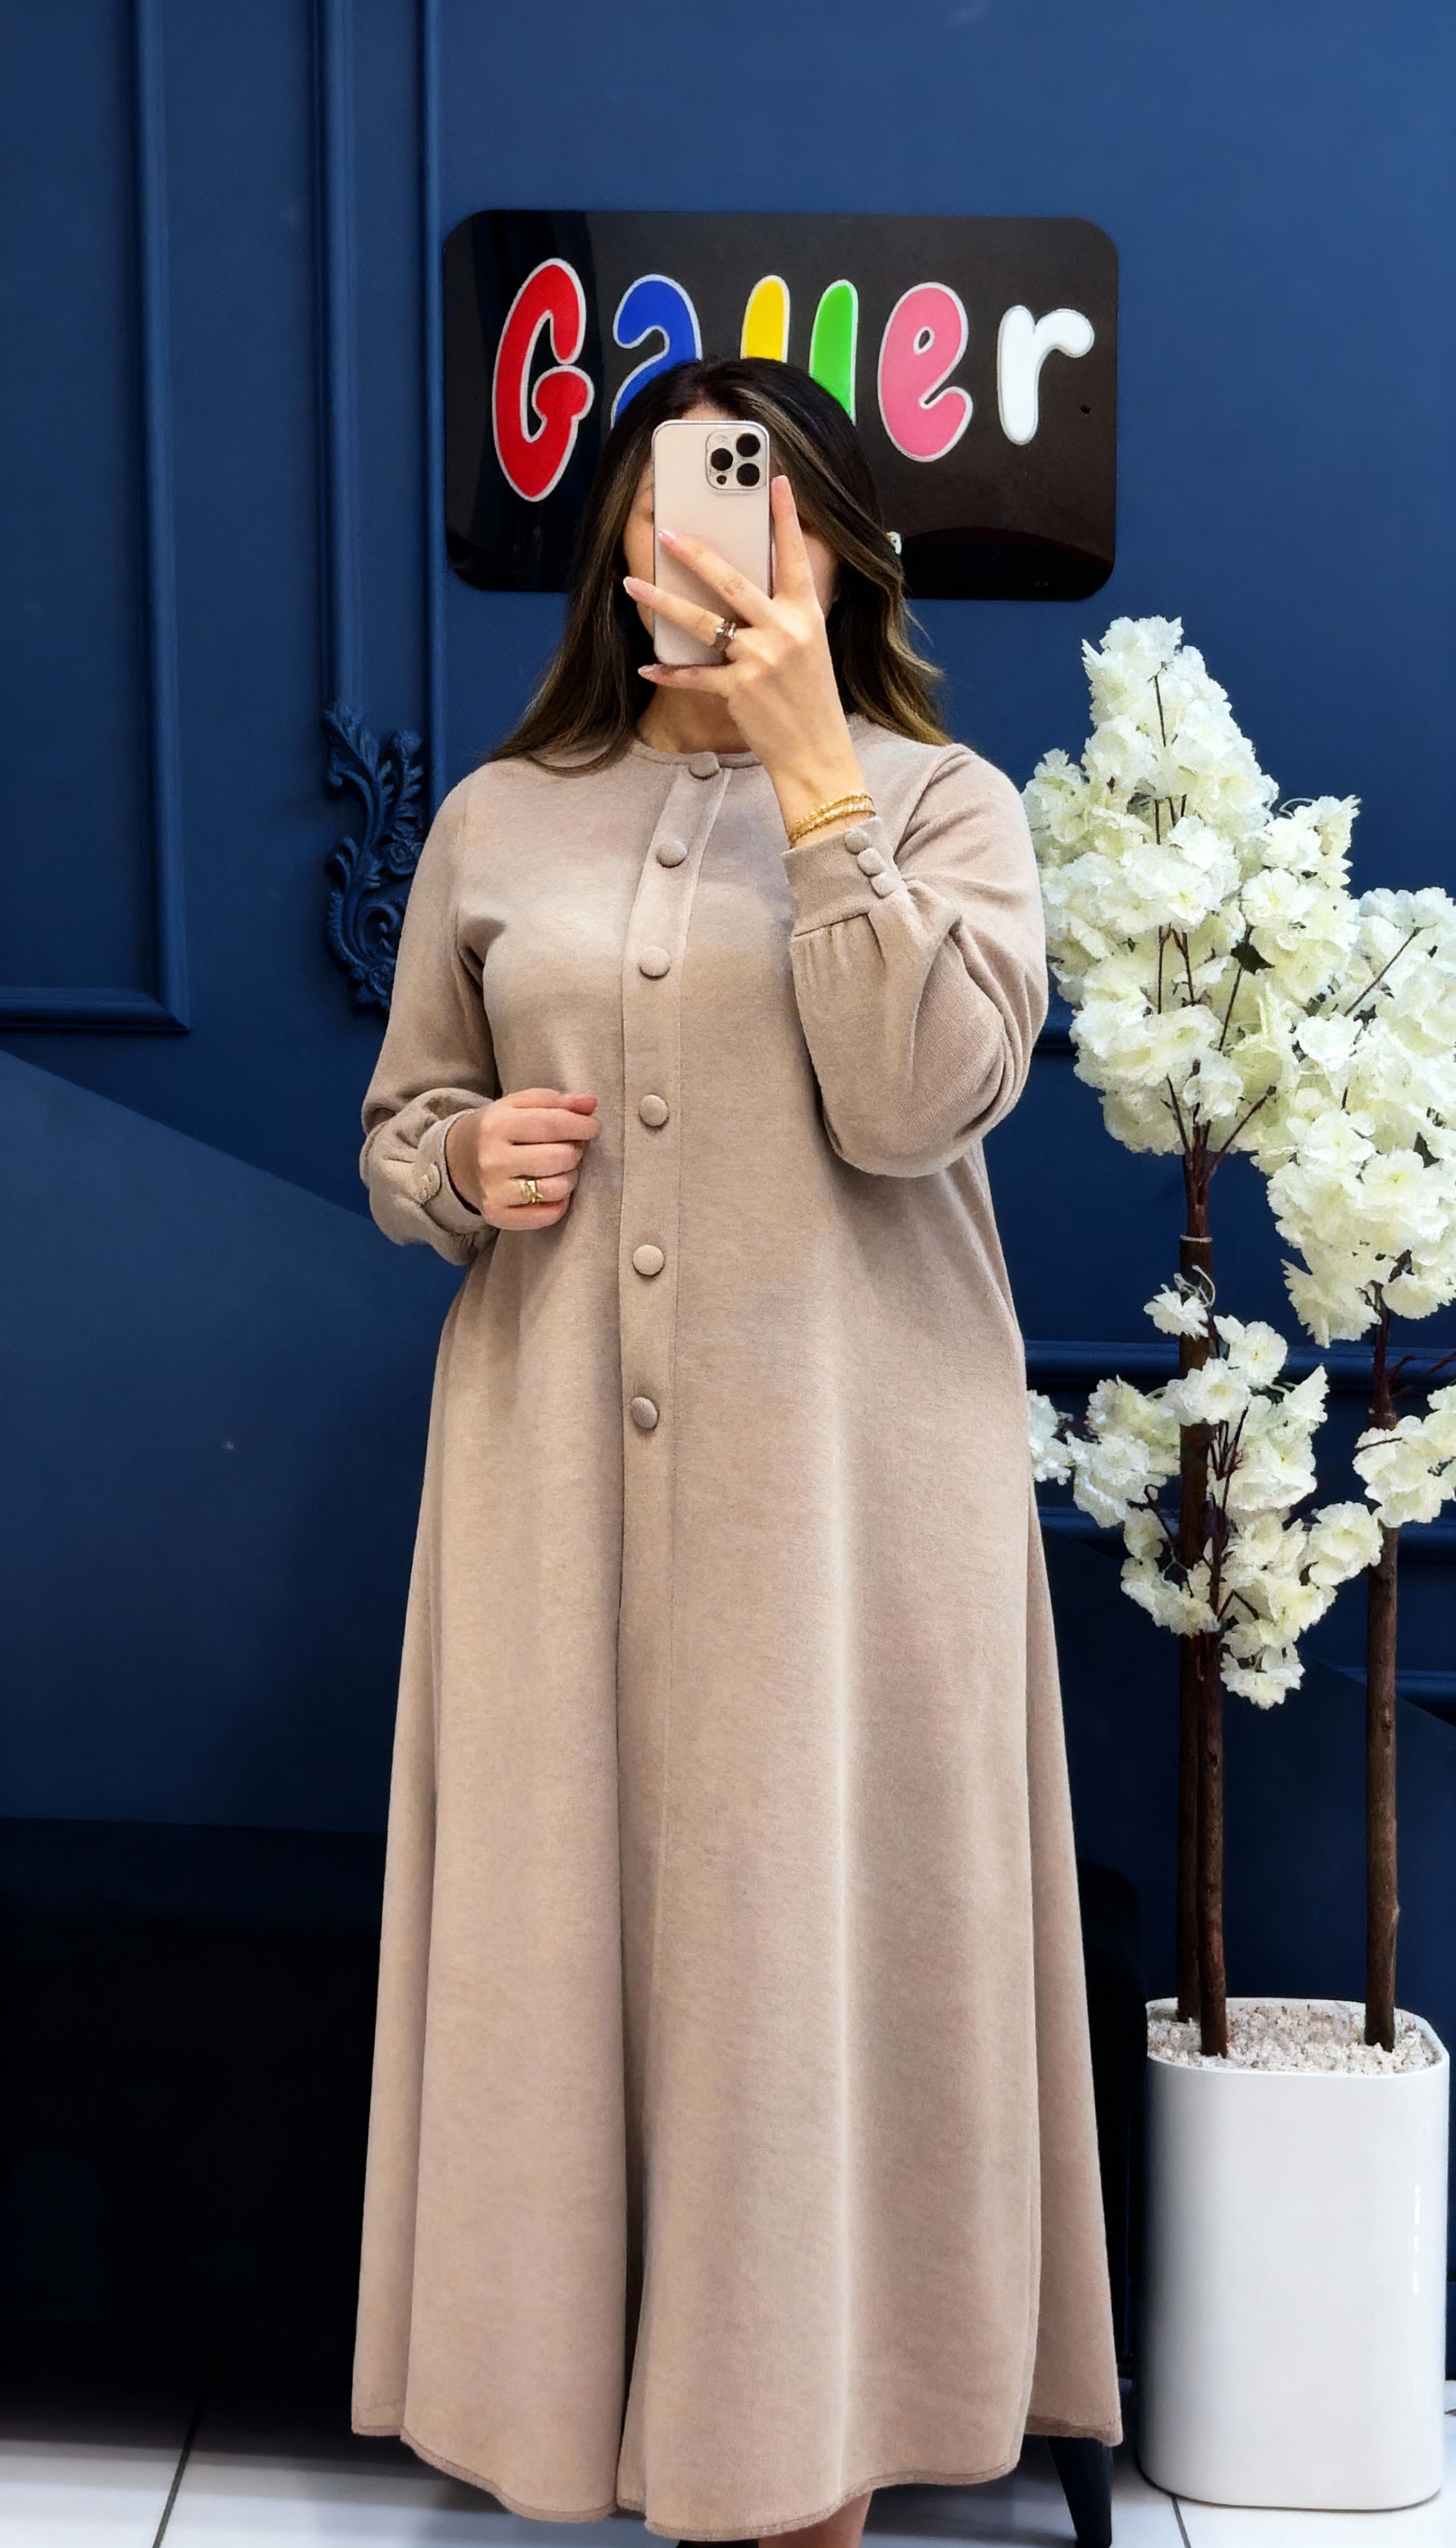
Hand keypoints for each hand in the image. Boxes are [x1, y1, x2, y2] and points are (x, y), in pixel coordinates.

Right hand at [445, 1087, 598, 1229]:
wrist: (455, 1161)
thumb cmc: (496, 1130)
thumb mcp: (517, 1105)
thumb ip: (554, 1101)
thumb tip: (590, 1104)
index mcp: (496, 1125)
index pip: (552, 1124)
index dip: (581, 1126)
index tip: (592, 1127)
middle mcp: (492, 1160)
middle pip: (558, 1158)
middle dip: (575, 1151)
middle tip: (571, 1148)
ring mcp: (494, 1191)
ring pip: (556, 1189)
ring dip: (570, 1177)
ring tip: (561, 1169)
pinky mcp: (498, 1216)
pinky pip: (547, 1215)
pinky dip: (559, 1203)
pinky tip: (553, 1190)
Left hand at [623, 474, 866, 839]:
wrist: (816, 754)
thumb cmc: (810, 700)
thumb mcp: (809, 648)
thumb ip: (783, 616)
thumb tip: (744, 591)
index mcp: (806, 616)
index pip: (794, 557)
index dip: (786, 518)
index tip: (777, 481)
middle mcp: (784, 632)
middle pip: (731, 581)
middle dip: (695, 553)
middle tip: (667, 532)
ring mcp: (760, 661)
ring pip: (702, 622)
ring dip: (662, 602)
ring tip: (633, 584)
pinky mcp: (738, 690)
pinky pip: (694, 674)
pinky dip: (669, 671)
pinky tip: (648, 665)